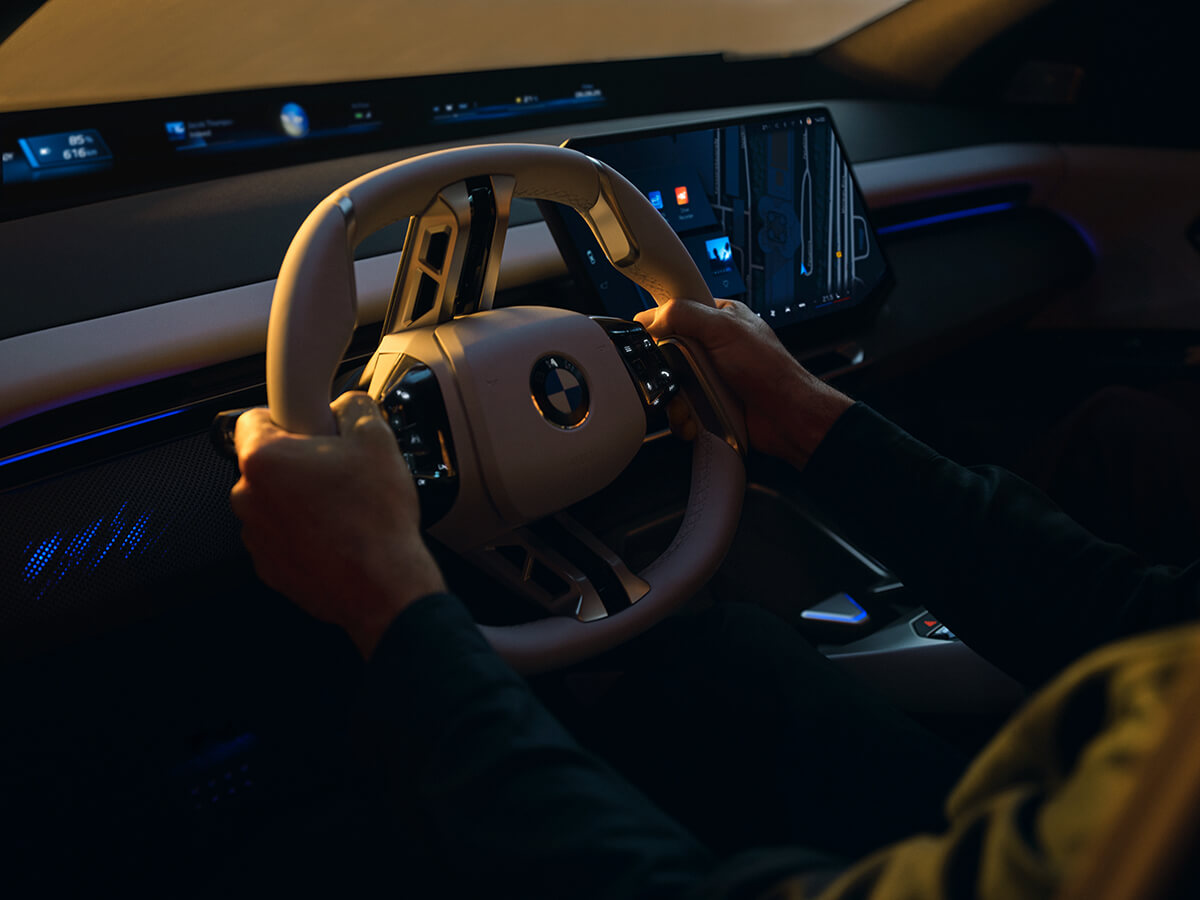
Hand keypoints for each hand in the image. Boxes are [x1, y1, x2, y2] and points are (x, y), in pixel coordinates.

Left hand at [231, 392, 446, 658]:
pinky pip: (283, 535)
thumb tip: (349, 405)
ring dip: (301, 498)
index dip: (289, 415)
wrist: (384, 585)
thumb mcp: (378, 439)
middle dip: (300, 460)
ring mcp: (257, 537)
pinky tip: (339, 532)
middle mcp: (249, 499)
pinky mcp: (270, 567)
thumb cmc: (376, 521)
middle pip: (267, 462)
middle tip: (339, 467)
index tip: (309, 424)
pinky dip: (305, 531)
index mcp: (264, 460)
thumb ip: (356, 406)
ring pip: (275, 501)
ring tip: (344, 505)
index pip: (254, 417)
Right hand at [635, 299, 852, 468]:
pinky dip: (683, 419)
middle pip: (667, 353)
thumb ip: (686, 314)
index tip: (644, 334)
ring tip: (689, 405)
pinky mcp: (707, 403)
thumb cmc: (770, 371)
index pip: (677, 311)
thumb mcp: (724, 329)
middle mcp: (712, 347)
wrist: (786, 416)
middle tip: (677, 375)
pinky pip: (681, 410)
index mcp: (719, 318)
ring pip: (671, 385)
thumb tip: (652, 318)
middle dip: (666, 370)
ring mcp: (709, 376)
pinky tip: (695, 420)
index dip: (658, 322)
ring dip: (675, 400)